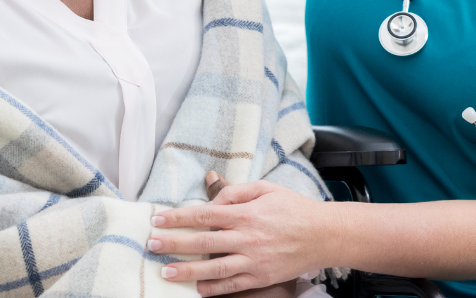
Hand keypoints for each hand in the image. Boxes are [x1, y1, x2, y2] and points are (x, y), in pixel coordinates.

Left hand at [150, 177, 328, 295]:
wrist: (323, 235)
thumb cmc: (294, 208)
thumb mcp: (267, 189)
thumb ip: (237, 192)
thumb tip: (213, 196)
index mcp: (247, 214)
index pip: (205, 214)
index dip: (179, 217)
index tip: (158, 219)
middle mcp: (248, 238)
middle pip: (204, 241)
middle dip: (175, 243)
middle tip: (152, 245)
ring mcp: (254, 261)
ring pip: (214, 268)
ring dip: (188, 270)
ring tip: (166, 272)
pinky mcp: (261, 278)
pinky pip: (232, 285)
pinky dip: (213, 289)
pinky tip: (196, 288)